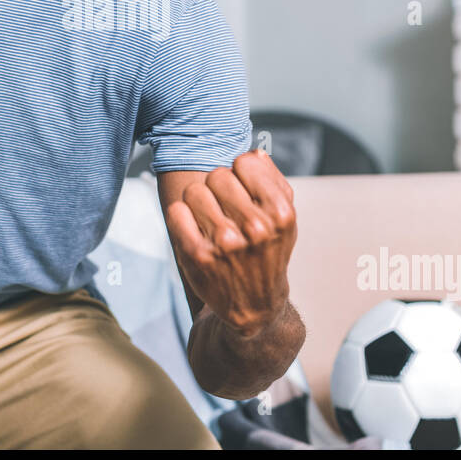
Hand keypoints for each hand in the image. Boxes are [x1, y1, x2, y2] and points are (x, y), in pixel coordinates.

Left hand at [164, 150, 296, 338]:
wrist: (254, 305)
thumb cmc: (268, 252)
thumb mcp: (283, 220)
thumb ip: (272, 181)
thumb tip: (254, 154)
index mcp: (279, 214)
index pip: (244, 162)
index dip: (241, 174)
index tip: (243, 191)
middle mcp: (255, 228)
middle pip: (217, 175)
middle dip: (218, 188)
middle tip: (225, 209)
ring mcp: (225, 242)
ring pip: (195, 190)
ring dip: (199, 202)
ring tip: (211, 220)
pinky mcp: (197, 255)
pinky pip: (177, 211)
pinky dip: (181, 217)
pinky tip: (195, 230)